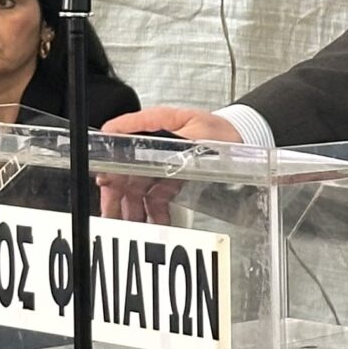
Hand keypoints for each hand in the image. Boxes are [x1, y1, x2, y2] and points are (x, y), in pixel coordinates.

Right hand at [99, 107, 240, 223]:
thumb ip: (173, 144)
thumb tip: (149, 154)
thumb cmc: (223, 130)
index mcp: (156, 123)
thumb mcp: (198, 132)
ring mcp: (161, 160)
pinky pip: (156, 193)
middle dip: (115, 192)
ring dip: (132, 206)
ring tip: (130, 225)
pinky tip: (156, 222)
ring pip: (137, 184)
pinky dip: (154, 209)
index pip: (120, 134)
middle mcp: (154, 142)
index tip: (101, 176)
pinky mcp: (172, 174)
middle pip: (124, 167)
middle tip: (110, 212)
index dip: (107, 156)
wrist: (246, 140)